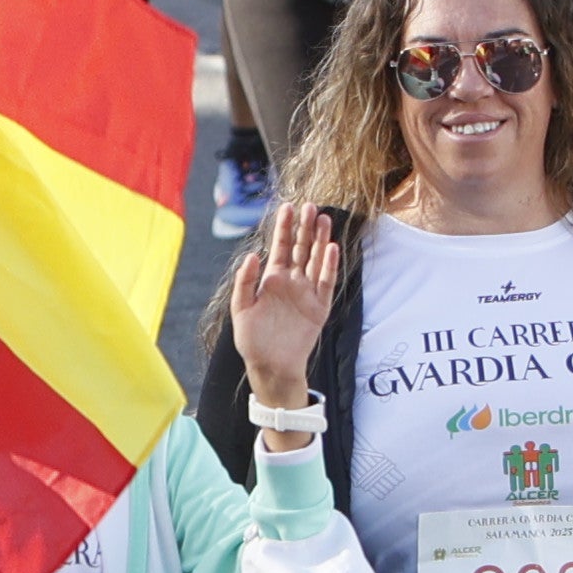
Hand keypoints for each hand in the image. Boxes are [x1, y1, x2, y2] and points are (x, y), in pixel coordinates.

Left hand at [228, 199, 335, 410]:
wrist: (271, 366)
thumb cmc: (252, 340)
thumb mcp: (241, 309)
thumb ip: (245, 282)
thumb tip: (251, 256)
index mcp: (272, 279)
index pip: (279, 246)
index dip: (283, 228)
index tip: (287, 208)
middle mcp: (291, 282)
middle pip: (300, 248)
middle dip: (305, 228)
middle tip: (310, 206)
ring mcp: (307, 293)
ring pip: (315, 260)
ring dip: (320, 241)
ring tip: (324, 219)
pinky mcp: (319, 307)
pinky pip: (326, 283)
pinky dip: (329, 266)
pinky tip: (331, 248)